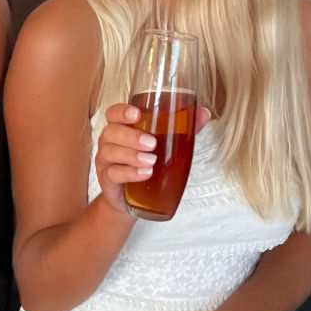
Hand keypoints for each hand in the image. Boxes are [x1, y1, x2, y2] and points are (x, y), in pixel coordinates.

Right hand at [95, 103, 211, 214]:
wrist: (133, 198)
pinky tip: (144, 174)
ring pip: (109, 152)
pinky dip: (129, 173)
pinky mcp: (107, 181)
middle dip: (131, 136)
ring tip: (151, 161)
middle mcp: (109, 142)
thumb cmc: (147, 163)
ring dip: (131, 155)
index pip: (113, 113)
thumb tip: (204, 113)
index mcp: (121, 128)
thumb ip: (182, 127)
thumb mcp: (164, 144)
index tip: (136, 114)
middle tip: (152, 143)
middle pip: (110, 132)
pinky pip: (112, 174)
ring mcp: (105, 162)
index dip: (121, 111)